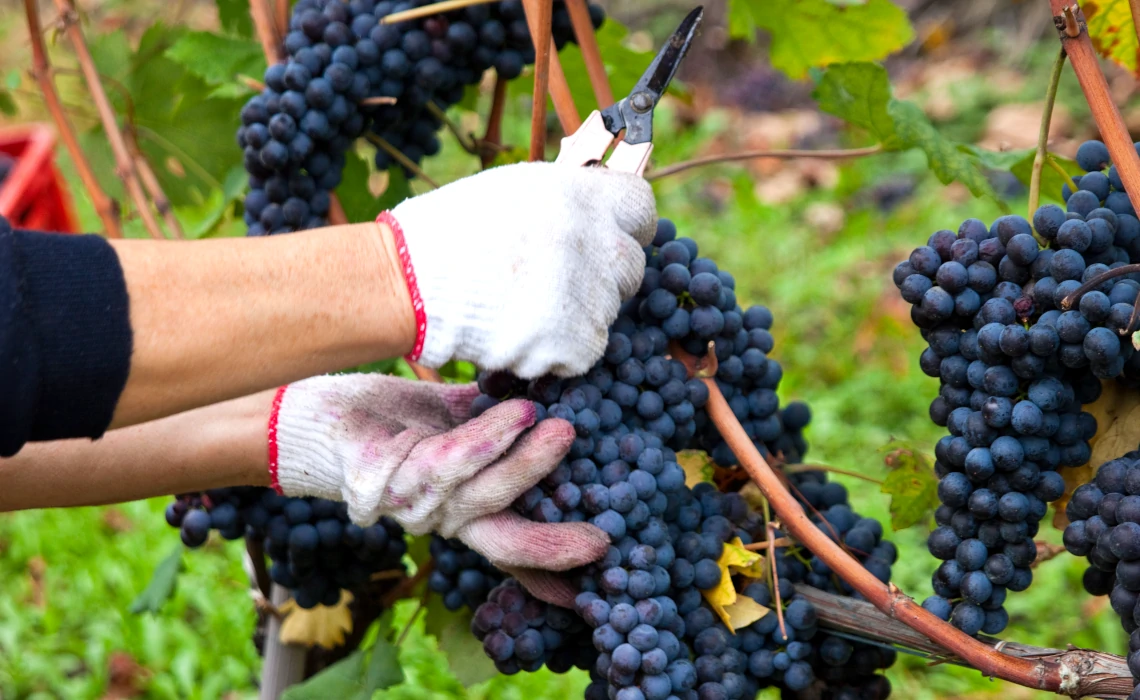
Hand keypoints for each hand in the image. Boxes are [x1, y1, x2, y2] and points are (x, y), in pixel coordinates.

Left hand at [271, 373, 607, 595]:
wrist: (311, 417)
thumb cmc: (384, 419)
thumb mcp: (446, 420)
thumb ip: (489, 421)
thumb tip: (546, 396)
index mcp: (457, 509)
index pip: (509, 543)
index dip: (549, 566)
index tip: (593, 576)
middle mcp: (439, 517)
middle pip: (504, 543)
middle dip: (553, 549)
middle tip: (600, 542)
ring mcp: (414, 503)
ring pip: (484, 494)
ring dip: (528, 463)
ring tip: (563, 427)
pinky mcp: (390, 479)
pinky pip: (452, 461)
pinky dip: (490, 436)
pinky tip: (517, 409)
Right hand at [383, 161, 656, 377]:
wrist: (407, 281)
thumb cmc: (451, 231)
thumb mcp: (516, 190)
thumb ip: (570, 199)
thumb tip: (604, 211)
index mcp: (581, 195)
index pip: (642, 208)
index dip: (625, 225)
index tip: (606, 236)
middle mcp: (594, 241)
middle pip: (630, 267)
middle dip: (600, 276)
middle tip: (551, 280)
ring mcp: (588, 294)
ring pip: (606, 313)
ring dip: (575, 315)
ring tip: (520, 305)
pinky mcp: (573, 342)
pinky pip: (585, 351)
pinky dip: (558, 351)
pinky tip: (518, 332)